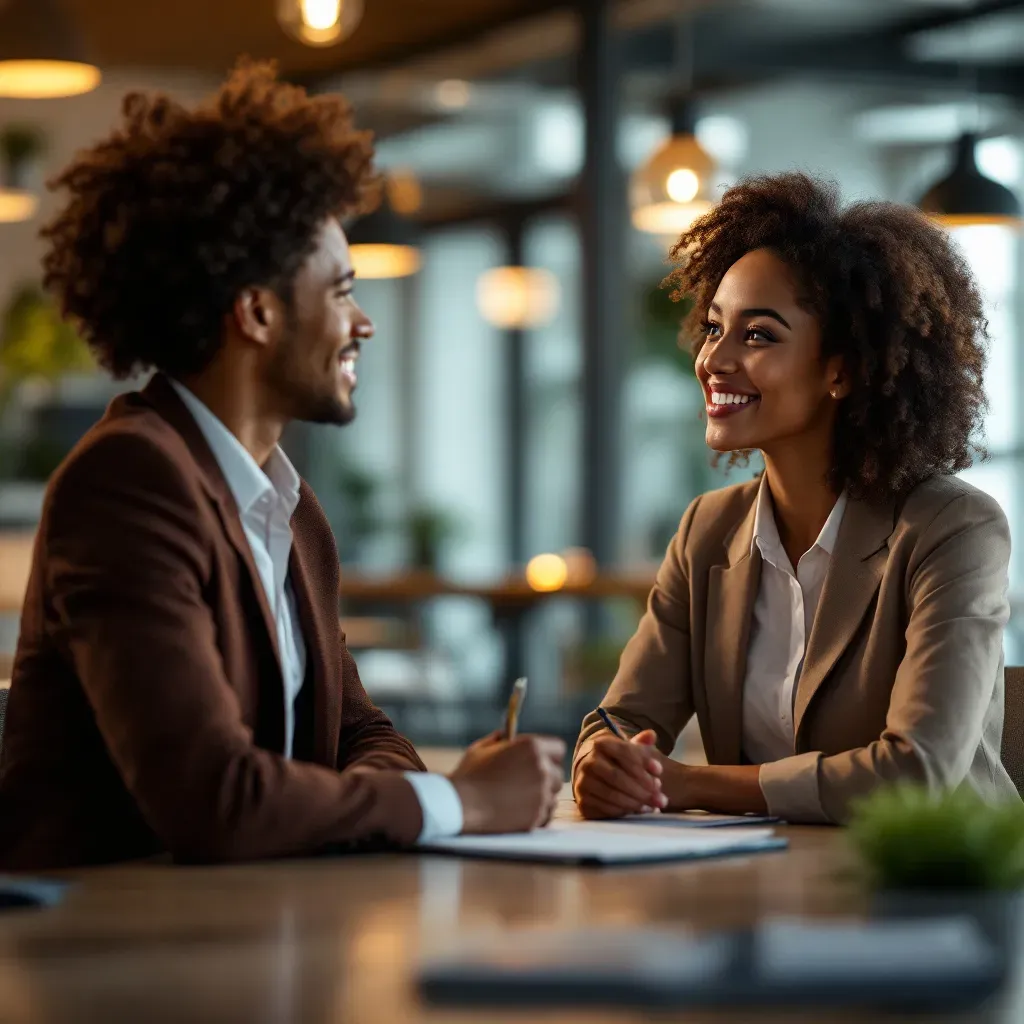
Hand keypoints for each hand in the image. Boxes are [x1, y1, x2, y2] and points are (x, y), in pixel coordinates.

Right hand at [449, 731, 565, 833]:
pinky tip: (518, 811)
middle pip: (557, 774)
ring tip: (519, 798)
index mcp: (532, 747)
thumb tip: (506, 736)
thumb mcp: (482, 748)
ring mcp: (541, 794)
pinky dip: (537, 813)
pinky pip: (546, 814)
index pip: (558, 748)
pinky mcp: (536, 816)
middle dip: (545, 777)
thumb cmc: (469, 774)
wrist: (459, 804)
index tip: (540, 760)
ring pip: (553, 795)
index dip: (549, 754)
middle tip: (526, 782)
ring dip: (541, 796)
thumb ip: (499, 739)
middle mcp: (541, 769)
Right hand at [573, 729, 667, 819]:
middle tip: (661, 798)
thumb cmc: (618, 762)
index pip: (623, 751)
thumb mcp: (630, 750)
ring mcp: (583, 783)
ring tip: (653, 806)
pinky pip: (606, 809)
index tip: (660, 771)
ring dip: (636, 803)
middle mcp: (588, 762)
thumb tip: (651, 735)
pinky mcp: (583, 802)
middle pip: (617, 777)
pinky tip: (639, 811)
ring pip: (612, 795)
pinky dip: (626, 812)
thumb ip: (642, 744)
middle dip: (643, 789)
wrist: (594, 776)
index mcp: (600, 744)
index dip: (643, 762)